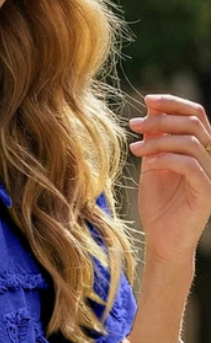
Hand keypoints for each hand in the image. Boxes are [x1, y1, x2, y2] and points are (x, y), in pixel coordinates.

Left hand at [128, 93, 210, 262]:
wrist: (163, 242)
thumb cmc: (158, 207)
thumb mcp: (152, 167)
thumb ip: (155, 140)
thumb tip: (150, 107)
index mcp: (200, 149)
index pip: (195, 114)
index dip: (173, 103)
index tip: (146, 100)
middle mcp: (211, 158)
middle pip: (193, 122)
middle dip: (161, 119)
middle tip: (134, 124)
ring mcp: (212, 174)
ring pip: (191, 141)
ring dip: (159, 140)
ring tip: (135, 149)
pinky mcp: (207, 191)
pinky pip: (190, 164)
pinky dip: (167, 159)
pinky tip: (148, 163)